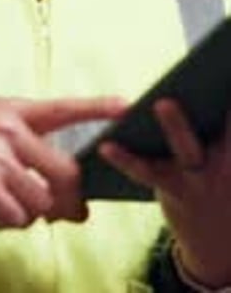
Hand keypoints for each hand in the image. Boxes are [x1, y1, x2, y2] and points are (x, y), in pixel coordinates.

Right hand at [0, 96, 125, 241]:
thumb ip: (32, 166)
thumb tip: (75, 205)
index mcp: (10, 113)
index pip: (63, 108)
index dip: (97, 108)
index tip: (129, 105)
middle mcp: (5, 126)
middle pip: (65, 172)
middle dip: (70, 203)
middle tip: (70, 216)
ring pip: (42, 201)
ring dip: (27, 215)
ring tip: (1, 206)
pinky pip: (18, 217)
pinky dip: (6, 223)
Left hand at [100, 100, 230, 287]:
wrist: (216, 242)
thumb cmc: (218, 180)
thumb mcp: (226, 156)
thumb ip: (219, 128)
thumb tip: (213, 88)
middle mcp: (227, 163)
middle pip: (224, 129)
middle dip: (218, 106)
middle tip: (205, 80)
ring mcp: (201, 179)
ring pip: (188, 149)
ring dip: (176, 126)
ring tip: (162, 103)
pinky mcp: (175, 192)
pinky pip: (147, 173)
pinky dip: (125, 159)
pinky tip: (105, 144)